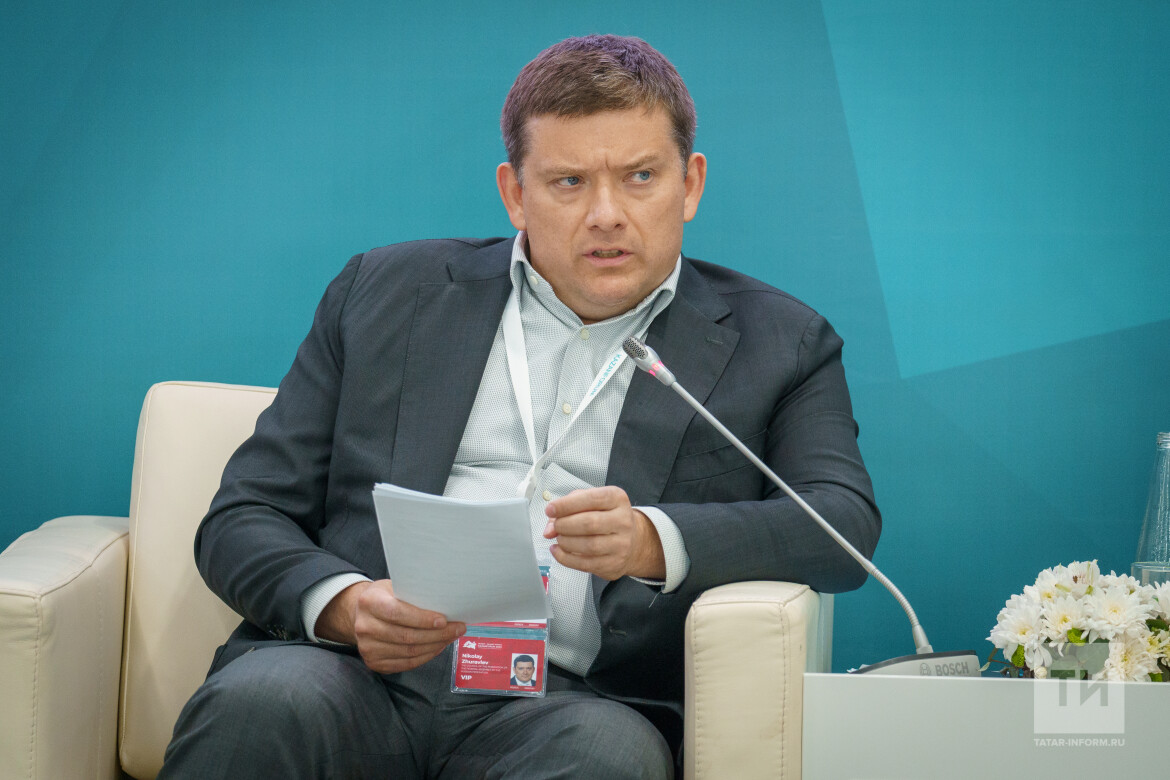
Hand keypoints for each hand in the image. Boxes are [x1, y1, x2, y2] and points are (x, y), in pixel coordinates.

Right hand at [315, 580, 465, 673]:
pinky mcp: (374, 663)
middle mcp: (364, 626)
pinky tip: (437, 647)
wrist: (360, 613)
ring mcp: (367, 648)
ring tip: (451, 637)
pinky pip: (405, 664)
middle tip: (458, 629)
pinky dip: (425, 656)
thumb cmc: (385, 596)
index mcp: (369, 602)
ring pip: (409, 652)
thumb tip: (447, 602)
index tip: (444, 620)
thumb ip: (413, 593)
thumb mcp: (394, 586)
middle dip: (437, 634)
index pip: (397, 613)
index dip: (422, 619)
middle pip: (406, 636)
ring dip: (435, 646)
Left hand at [543, 486, 665, 580]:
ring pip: (588, 545)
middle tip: (555, 526)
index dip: (566, 505)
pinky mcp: (614, 564)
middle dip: (564, 525)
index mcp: (617, 499)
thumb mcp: (591, 502)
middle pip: (589, 523)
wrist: (632, 540)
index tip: (550, 510)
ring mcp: (621, 544)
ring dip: (565, 542)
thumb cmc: (605, 516)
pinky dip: (566, 558)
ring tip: (559, 538)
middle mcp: (623, 521)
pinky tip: (558, 551)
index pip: (591, 499)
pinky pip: (586, 564)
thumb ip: (568, 508)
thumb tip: (549, 529)